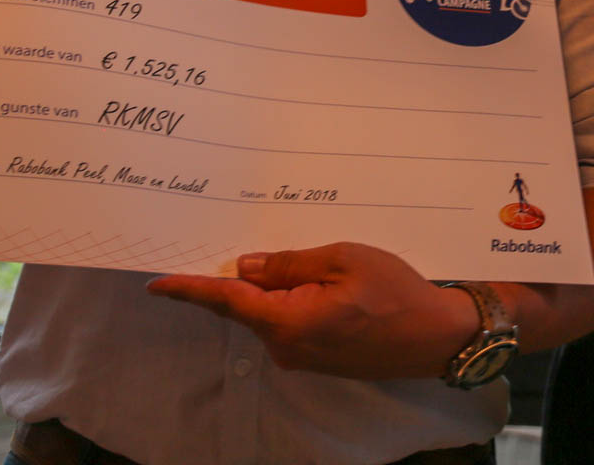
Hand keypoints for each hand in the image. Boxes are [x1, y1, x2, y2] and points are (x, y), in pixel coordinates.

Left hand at [147, 242, 475, 378]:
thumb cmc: (395, 292)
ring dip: (275, 287)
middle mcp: (286, 346)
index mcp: (286, 322)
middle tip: (239, 235)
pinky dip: (291, 301)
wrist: (436, 336)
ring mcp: (302, 356)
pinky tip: (315, 279)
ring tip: (300, 255)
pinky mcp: (319, 358)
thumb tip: (246, 265)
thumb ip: (289, 263)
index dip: (190, 289)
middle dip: (242, 275)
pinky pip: (290, 323)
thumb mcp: (342, 259)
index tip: (156, 283)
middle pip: (248, 305)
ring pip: (271, 313)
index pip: (226, 300)